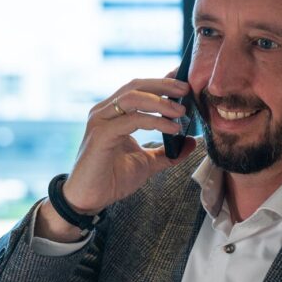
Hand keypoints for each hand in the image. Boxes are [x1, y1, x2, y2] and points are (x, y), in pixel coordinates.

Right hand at [35, 77, 196, 240]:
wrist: (89, 200)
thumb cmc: (113, 179)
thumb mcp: (148, 163)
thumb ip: (168, 152)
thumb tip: (192, 141)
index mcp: (114, 113)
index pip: (139, 88)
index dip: (162, 82)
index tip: (185, 82)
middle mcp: (105, 111)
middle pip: (136, 86)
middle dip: (164, 85)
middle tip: (187, 90)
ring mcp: (101, 121)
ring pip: (133, 97)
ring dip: (161, 101)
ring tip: (181, 111)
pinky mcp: (101, 135)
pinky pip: (132, 120)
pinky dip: (155, 121)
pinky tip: (172, 128)